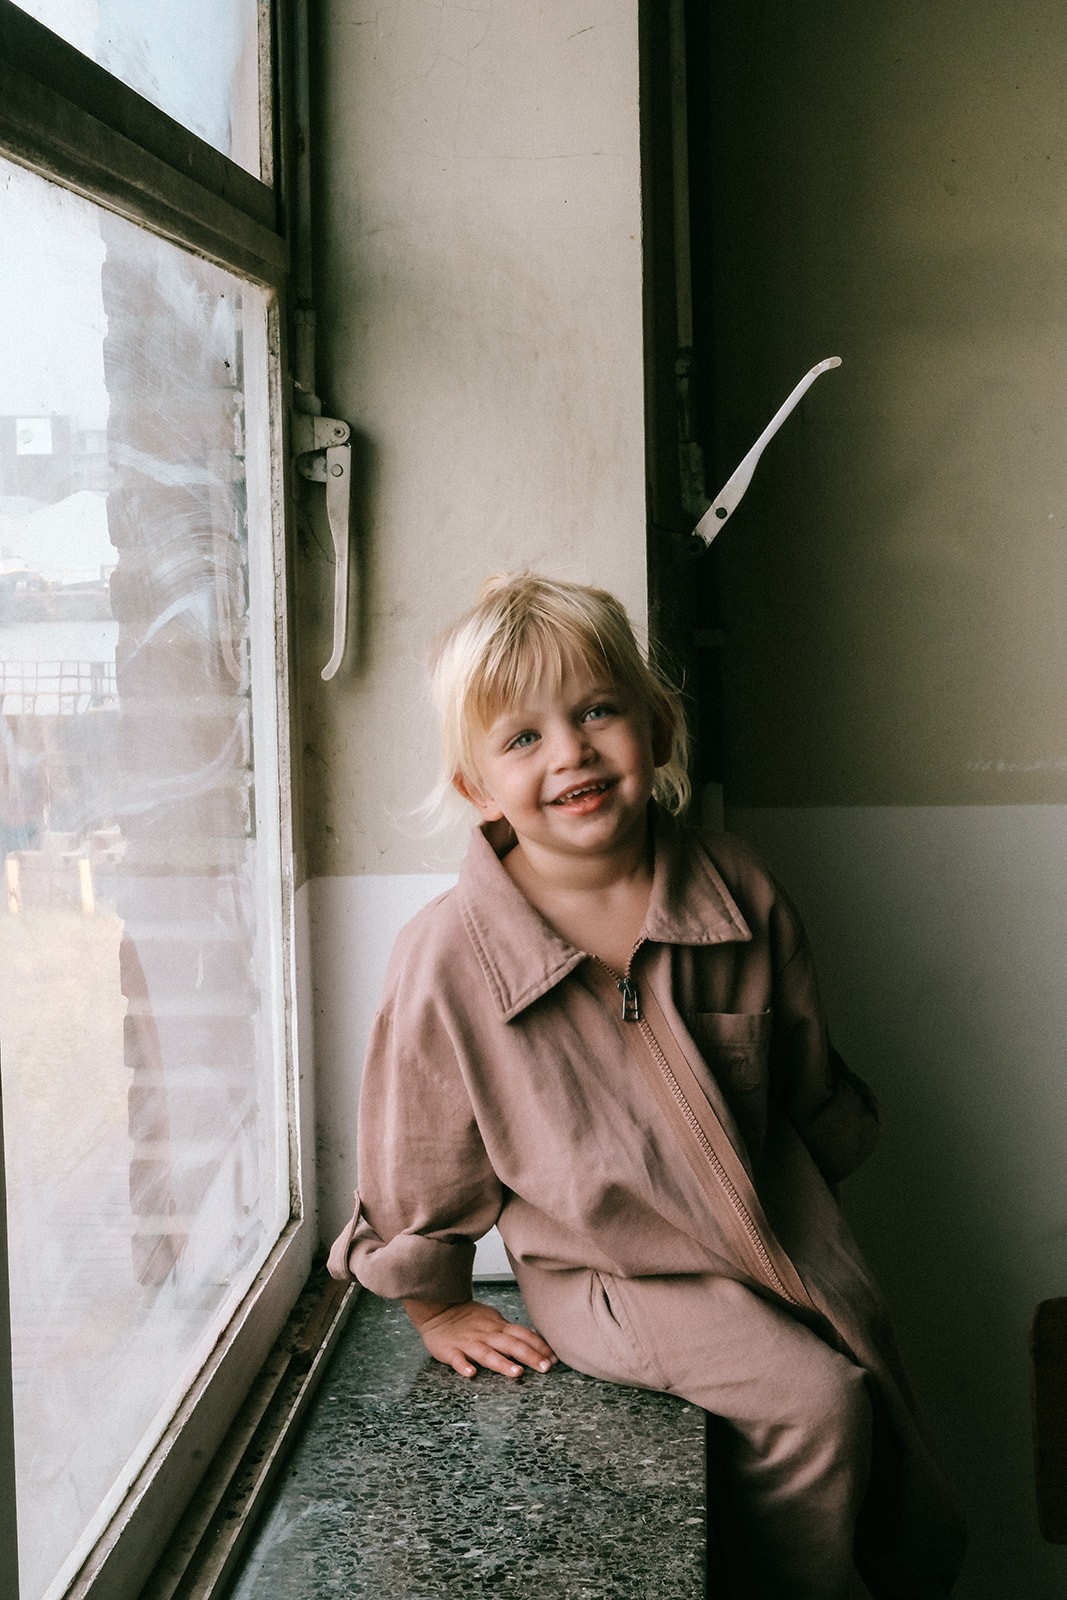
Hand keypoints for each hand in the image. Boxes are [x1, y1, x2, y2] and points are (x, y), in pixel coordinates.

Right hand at [403, 1298, 557, 1379]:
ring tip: (516, 1373)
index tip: (555, 1358)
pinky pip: (457, 1359)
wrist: (438, 1308)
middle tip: (545, 1368)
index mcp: (498, 1327)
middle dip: (529, 1356)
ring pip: (487, 1354)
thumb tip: (536, 1339)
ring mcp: (468, 1342)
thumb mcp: (493, 1319)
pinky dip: (463, 1366)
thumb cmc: (468, 1318)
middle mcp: (486, 1334)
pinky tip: (471, 1374)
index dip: (539, 1346)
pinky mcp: (450, 1350)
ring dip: (502, 1363)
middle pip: (510, 1345)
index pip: (523, 1335)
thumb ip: (511, 1332)